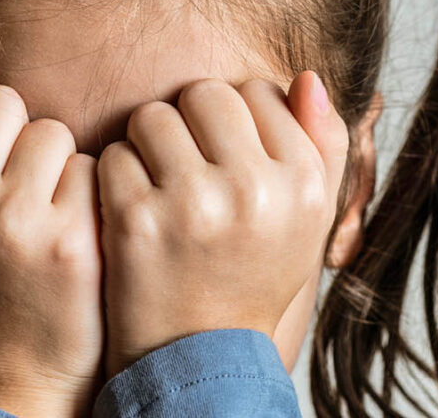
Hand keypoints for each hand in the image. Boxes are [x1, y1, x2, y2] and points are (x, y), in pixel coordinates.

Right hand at [0, 78, 102, 417]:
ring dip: (55, 161)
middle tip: (19, 177)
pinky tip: (76, 225)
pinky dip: (88, 190)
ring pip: (50, 130)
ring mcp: (14, 224)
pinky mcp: (71, 240)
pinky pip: (90, 168)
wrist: (13, 375)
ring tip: (47, 205)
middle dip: (14, 131)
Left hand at [98, 71, 348, 375]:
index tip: (226, 159)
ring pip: (153, 117)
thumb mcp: (308, 219)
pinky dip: (115, 177)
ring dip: (147, 145)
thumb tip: (306, 77)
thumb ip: (322, 146)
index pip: (259, 91)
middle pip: (204, 93)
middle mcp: (255, 189)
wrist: (201, 359)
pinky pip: (114, 155)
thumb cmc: (255, 276)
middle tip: (187, 168)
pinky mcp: (137, 222)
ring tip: (159, 189)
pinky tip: (132, 211)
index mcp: (304, 183)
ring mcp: (194, 204)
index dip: (234, 120)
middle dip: (189, 122)